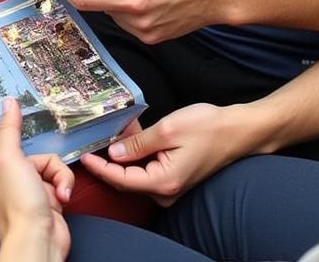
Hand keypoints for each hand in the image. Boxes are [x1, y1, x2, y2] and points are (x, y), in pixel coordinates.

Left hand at [0, 98, 73, 261]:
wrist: (39, 241)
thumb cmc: (18, 203)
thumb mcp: (8, 158)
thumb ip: (9, 129)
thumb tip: (8, 102)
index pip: (14, 143)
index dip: (25, 143)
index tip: (30, 129)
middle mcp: (11, 180)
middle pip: (39, 155)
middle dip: (50, 167)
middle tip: (47, 180)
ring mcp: (31, 192)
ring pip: (54, 168)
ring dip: (60, 178)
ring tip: (59, 195)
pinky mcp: (49, 203)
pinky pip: (62, 183)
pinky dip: (65, 189)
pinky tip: (63, 200)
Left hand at [81, 103, 248, 206]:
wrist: (237, 131)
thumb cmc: (207, 127)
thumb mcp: (167, 130)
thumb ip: (138, 144)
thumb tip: (113, 153)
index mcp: (164, 182)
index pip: (121, 179)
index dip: (99, 168)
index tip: (82, 156)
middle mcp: (166, 191)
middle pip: (126, 180)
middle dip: (109, 160)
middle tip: (97, 136)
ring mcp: (171, 186)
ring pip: (135, 174)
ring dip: (123, 154)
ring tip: (118, 130)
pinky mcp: (174, 177)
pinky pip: (147, 169)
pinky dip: (136, 154)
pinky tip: (133, 136)